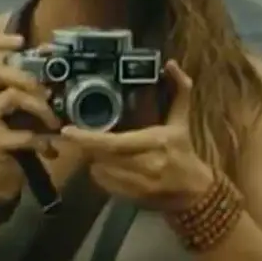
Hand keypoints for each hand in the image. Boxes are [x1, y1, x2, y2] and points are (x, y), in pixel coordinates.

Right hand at [0, 33, 62, 199]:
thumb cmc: (11, 137)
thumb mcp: (18, 108)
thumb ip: (25, 85)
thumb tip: (49, 57)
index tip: (21, 41)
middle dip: (27, 78)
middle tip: (47, 93)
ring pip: (11, 97)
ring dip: (41, 108)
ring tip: (54, 123)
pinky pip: (22, 133)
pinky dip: (41, 140)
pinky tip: (50, 149)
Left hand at [61, 60, 214, 210]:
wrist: (194, 191)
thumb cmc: (184, 151)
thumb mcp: (181, 121)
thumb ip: (179, 91)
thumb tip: (171, 64)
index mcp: (155, 141)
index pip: (114, 142)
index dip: (87, 138)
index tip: (67, 131)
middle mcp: (146, 164)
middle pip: (101, 157)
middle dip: (88, 147)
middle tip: (81, 137)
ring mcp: (137, 184)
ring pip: (99, 171)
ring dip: (93, 160)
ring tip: (97, 150)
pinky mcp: (131, 198)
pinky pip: (104, 185)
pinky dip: (100, 174)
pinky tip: (107, 166)